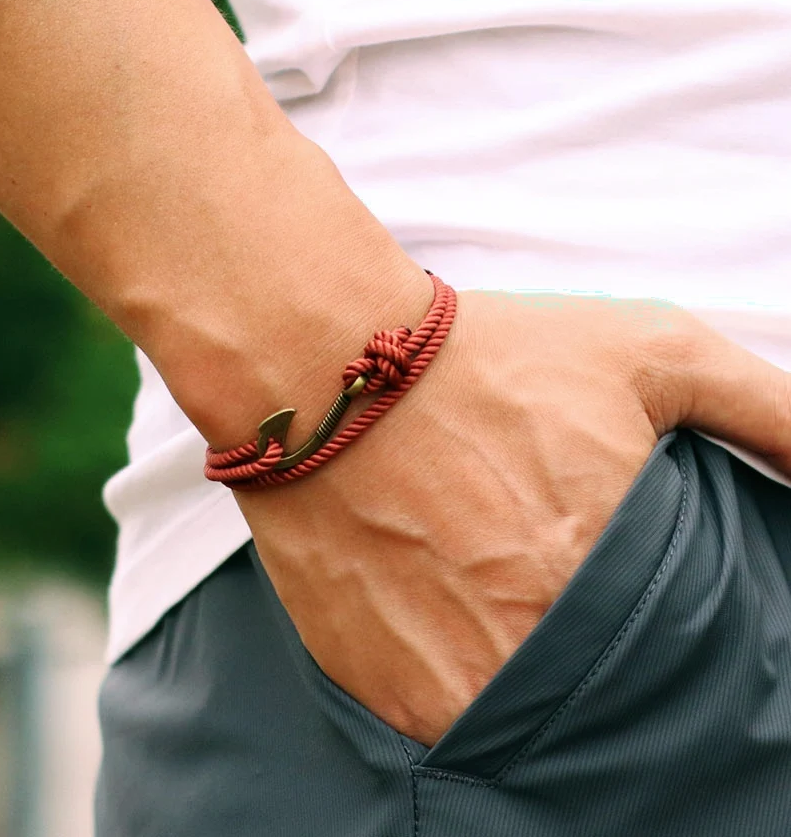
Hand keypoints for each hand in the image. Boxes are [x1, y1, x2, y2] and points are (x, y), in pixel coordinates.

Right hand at [234, 289, 790, 746]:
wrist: (325, 371)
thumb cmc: (487, 359)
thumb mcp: (652, 352)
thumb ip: (770, 412)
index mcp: (608, 581)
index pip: (675, 662)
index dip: (650, 620)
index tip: (612, 583)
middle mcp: (527, 651)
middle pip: (593, 691)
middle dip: (581, 639)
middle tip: (537, 573)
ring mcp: (444, 683)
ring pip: (518, 719)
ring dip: (515, 666)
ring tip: (485, 588)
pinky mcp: (376, 690)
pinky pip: (440, 718)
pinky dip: (450, 674)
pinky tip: (435, 602)